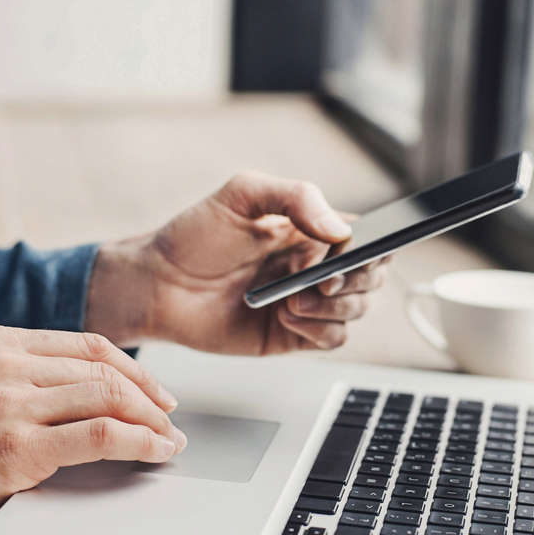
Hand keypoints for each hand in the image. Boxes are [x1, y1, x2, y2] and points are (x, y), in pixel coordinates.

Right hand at [0, 326, 184, 534]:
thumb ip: (22, 376)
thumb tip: (94, 385)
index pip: (86, 344)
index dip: (133, 369)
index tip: (156, 392)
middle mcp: (1, 364)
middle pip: (103, 370)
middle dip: (149, 397)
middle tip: (170, 420)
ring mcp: (9, 404)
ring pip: (108, 398)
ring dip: (151, 422)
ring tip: (168, 440)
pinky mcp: (18, 447)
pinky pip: (101, 436)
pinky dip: (140, 443)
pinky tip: (155, 452)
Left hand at [83, 172, 389, 353]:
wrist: (157, 284)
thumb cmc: (194, 237)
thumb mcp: (242, 195)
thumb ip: (296, 197)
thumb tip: (339, 228)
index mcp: (312, 231)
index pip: (367, 238)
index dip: (376, 246)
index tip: (362, 251)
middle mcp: (315, 268)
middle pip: (371, 278)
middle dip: (355, 281)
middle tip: (324, 279)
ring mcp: (307, 303)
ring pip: (356, 311)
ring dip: (334, 307)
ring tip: (294, 299)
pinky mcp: (292, 336)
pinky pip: (331, 339)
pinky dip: (319, 329)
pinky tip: (287, 317)